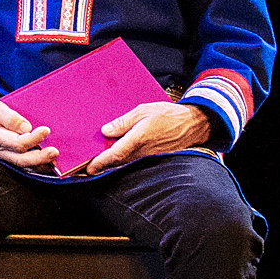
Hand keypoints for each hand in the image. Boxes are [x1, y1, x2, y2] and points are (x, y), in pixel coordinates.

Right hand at [0, 96, 59, 173]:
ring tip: (55, 160)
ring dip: (41, 164)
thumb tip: (26, 128)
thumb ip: (9, 117)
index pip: (17, 142)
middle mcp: (0, 150)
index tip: (46, 130)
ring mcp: (5, 156)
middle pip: (21, 159)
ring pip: (24, 165)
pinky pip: (25, 165)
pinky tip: (50, 163)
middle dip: (40, 157)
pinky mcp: (10, 156)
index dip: (33, 138)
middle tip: (54, 152)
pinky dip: (38, 166)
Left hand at [92, 99, 214, 169]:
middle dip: (102, 166)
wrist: (191, 124)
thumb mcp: (142, 111)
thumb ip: (123, 122)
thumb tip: (106, 130)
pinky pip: (135, 163)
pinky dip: (124, 162)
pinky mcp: (153, 159)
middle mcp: (142, 152)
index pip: (114, 155)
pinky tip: (118, 158)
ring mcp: (149, 158)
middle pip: (117, 163)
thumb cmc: (167, 115)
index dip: (100, 163)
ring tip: (100, 163)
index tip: (88, 167)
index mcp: (138, 139)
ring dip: (112, 165)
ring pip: (125, 164)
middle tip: (88, 167)